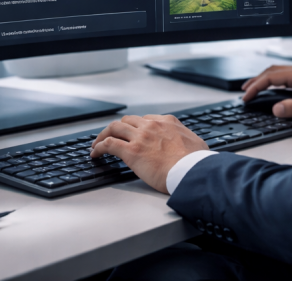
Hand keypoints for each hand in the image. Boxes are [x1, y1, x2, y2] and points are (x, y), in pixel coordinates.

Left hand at [90, 114, 208, 193]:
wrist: (192, 172)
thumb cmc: (196, 162)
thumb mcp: (196, 143)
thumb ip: (186, 140)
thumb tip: (189, 146)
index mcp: (167, 122)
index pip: (145, 119)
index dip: (135, 127)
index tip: (131, 134)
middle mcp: (152, 125)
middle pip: (127, 121)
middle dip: (117, 128)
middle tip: (111, 136)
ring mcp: (141, 137)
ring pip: (114, 128)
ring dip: (103, 135)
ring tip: (97, 143)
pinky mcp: (131, 151)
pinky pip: (109, 144)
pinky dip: (99, 147)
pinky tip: (95, 153)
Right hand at [242, 65, 291, 123]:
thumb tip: (275, 109)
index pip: (270, 78)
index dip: (255, 87)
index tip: (246, 96)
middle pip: (272, 72)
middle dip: (255, 81)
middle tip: (244, 91)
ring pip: (279, 73)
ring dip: (264, 79)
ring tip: (255, 88)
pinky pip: (287, 77)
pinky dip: (275, 82)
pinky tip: (275, 89)